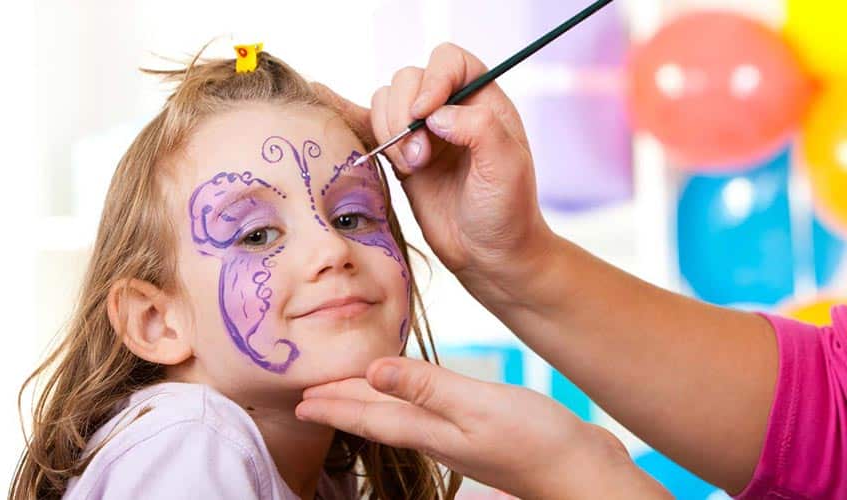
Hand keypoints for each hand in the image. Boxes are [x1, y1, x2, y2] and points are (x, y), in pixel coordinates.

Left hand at [295, 357, 669, 499]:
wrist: (582, 473)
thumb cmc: (537, 443)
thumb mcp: (478, 406)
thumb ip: (427, 387)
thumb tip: (372, 372)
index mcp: (432, 430)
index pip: (370, 415)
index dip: (334, 404)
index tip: (301, 398)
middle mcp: (439, 436)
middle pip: (379, 417)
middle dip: (344, 405)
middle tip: (312, 396)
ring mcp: (460, 437)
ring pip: (401, 416)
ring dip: (372, 404)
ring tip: (351, 395)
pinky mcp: (482, 430)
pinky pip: (430, 412)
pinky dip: (410, 400)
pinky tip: (416, 396)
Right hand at [313, 43, 556, 303]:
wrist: (489, 255)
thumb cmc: (507, 212)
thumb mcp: (506, 167)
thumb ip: (479, 129)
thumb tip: (434, 114)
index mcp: (483, 101)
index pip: (449, 62)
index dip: (432, 79)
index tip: (425, 114)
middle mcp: (450, 110)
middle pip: (408, 79)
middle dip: (404, 115)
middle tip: (419, 159)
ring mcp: (422, 134)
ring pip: (385, 103)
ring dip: (388, 131)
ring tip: (410, 167)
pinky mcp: (400, 158)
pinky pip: (368, 128)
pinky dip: (348, 116)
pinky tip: (327, 103)